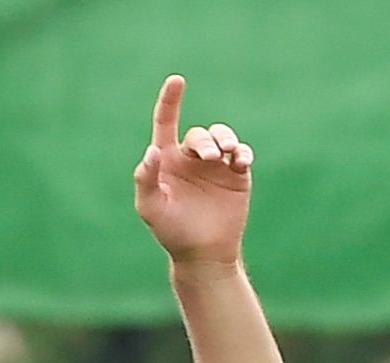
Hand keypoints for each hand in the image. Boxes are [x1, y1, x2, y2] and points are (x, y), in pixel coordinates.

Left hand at [131, 75, 252, 267]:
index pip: (166, 122)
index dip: (171, 100)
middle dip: (206, 142)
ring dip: (226, 139)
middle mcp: (191, 158)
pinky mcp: (237, 176)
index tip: (177, 80)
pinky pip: (242, 154)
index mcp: (167, 159)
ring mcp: (216, 166)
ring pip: (222, 137)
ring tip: (229, 152)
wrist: (204, 255)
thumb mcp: (151, 208)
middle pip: (199, 134)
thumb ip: (146, 179)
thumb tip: (151, 151)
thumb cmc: (172, 233)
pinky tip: (241, 160)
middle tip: (211, 158)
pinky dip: (244, 153)